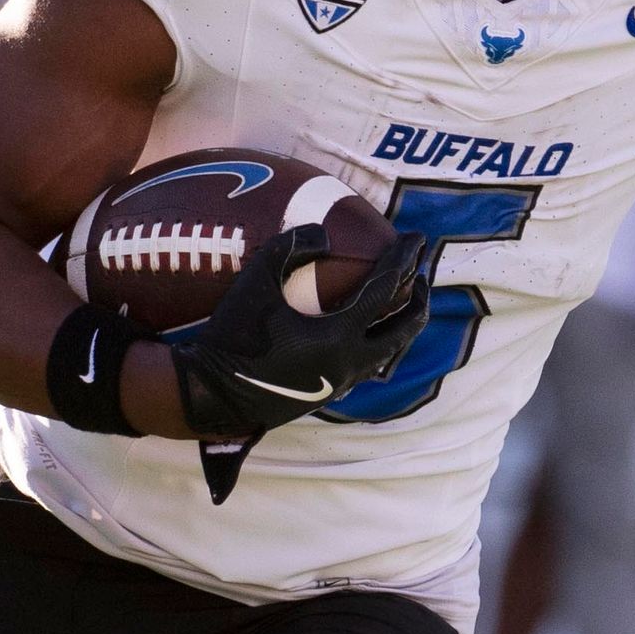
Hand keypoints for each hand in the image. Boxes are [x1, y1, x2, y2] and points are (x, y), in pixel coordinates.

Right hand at [165, 226, 434, 498]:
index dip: (404, 259)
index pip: (386, 290)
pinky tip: (369, 331)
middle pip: (404, 329)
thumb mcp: (256, 281)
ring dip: (403, 324)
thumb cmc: (232, 338)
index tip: (417, 237)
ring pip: (390, 352)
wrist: (213, 397)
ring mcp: (341, 382)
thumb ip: (290, 247)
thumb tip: (324, 235)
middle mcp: (350, 363)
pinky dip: (380, 343)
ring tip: (403, 302)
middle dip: (419, 298)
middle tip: (421, 274)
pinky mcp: (328, 393)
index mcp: (339, 336)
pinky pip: (368, 365)